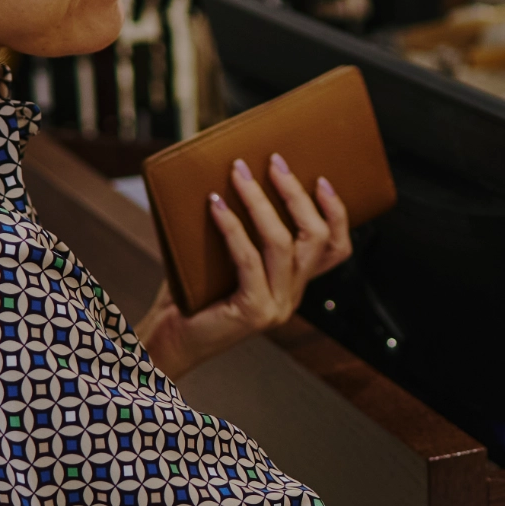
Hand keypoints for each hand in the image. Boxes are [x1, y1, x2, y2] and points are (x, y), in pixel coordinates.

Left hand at [133, 155, 350, 373]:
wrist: (167, 342)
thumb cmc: (190, 296)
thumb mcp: (225, 259)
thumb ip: (241, 231)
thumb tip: (234, 176)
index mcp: (293, 284)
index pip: (335, 250)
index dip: (336, 214)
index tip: (321, 180)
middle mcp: (291, 297)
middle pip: (315, 238)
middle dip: (296, 194)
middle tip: (274, 163)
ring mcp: (275, 306)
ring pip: (283, 244)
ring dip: (260, 202)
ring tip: (239, 175)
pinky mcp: (252, 311)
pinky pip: (248, 259)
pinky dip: (233, 227)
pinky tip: (216, 205)